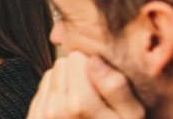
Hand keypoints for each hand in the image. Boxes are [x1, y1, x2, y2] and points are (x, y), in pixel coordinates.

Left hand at [27, 51, 144, 118]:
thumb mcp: (131, 115)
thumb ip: (116, 87)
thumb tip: (94, 60)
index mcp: (79, 105)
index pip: (77, 59)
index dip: (92, 66)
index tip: (102, 82)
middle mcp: (55, 110)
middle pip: (62, 64)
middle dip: (77, 74)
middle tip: (93, 96)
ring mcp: (41, 116)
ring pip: (50, 75)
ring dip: (65, 84)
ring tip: (82, 104)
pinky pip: (42, 90)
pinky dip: (54, 94)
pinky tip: (70, 110)